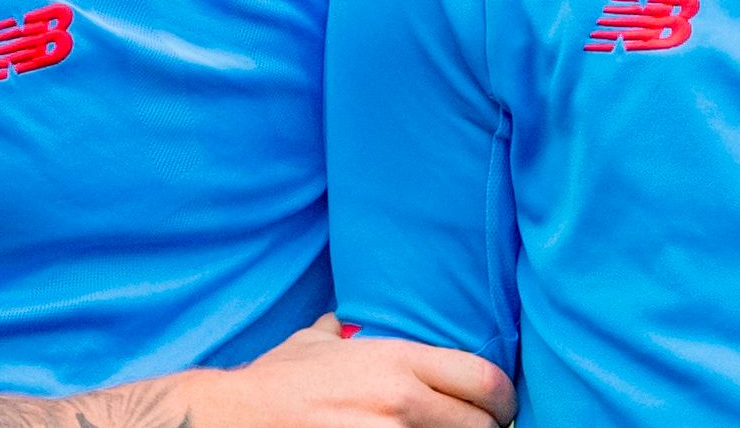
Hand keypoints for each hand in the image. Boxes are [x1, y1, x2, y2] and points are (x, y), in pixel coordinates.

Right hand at [196, 314, 515, 427]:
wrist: (235, 418)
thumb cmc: (277, 381)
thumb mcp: (317, 343)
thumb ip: (344, 332)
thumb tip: (345, 323)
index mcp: (398, 362)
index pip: (486, 379)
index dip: (504, 398)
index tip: (501, 407)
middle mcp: (402, 402)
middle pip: (482, 426)